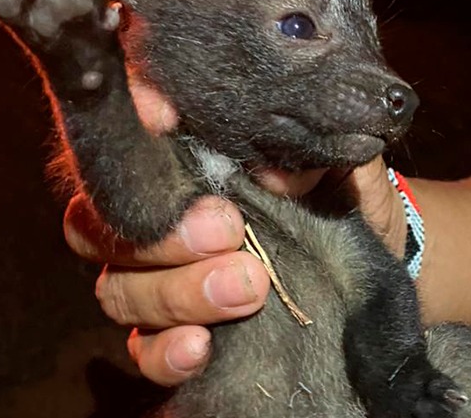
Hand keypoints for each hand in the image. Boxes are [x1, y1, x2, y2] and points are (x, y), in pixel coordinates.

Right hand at [61, 66, 406, 385]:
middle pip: (100, 223)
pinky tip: (202, 346)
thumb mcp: (340, 172)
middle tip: (228, 229)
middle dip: (164, 229)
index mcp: (178, 161)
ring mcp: (148, 283)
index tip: (165, 117)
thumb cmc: (337, 202)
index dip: (132, 119)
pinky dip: (166, 352)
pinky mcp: (166, 341)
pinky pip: (143, 353)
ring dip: (178, 291)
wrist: (369, 276)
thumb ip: (312, 158)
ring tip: (247, 287)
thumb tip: (272, 170)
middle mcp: (148, 219)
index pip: (127, 133)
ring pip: (118, 289)